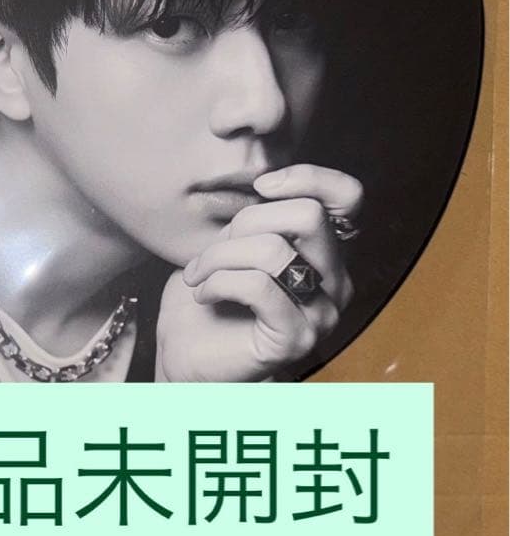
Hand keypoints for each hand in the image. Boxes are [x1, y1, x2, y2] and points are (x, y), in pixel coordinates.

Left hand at [154, 164, 362, 381]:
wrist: (186, 357)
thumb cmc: (210, 297)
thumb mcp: (231, 241)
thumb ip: (257, 214)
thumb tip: (264, 183)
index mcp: (327, 253)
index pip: (348, 197)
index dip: (307, 178)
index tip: (261, 186)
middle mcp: (337, 282)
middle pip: (308, 215)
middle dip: (246, 222)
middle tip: (212, 250)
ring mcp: (322, 313)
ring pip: (275, 250)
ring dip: (219, 256)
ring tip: (197, 274)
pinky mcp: (296, 338)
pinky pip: (258, 286)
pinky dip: (219, 282)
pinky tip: (203, 293)